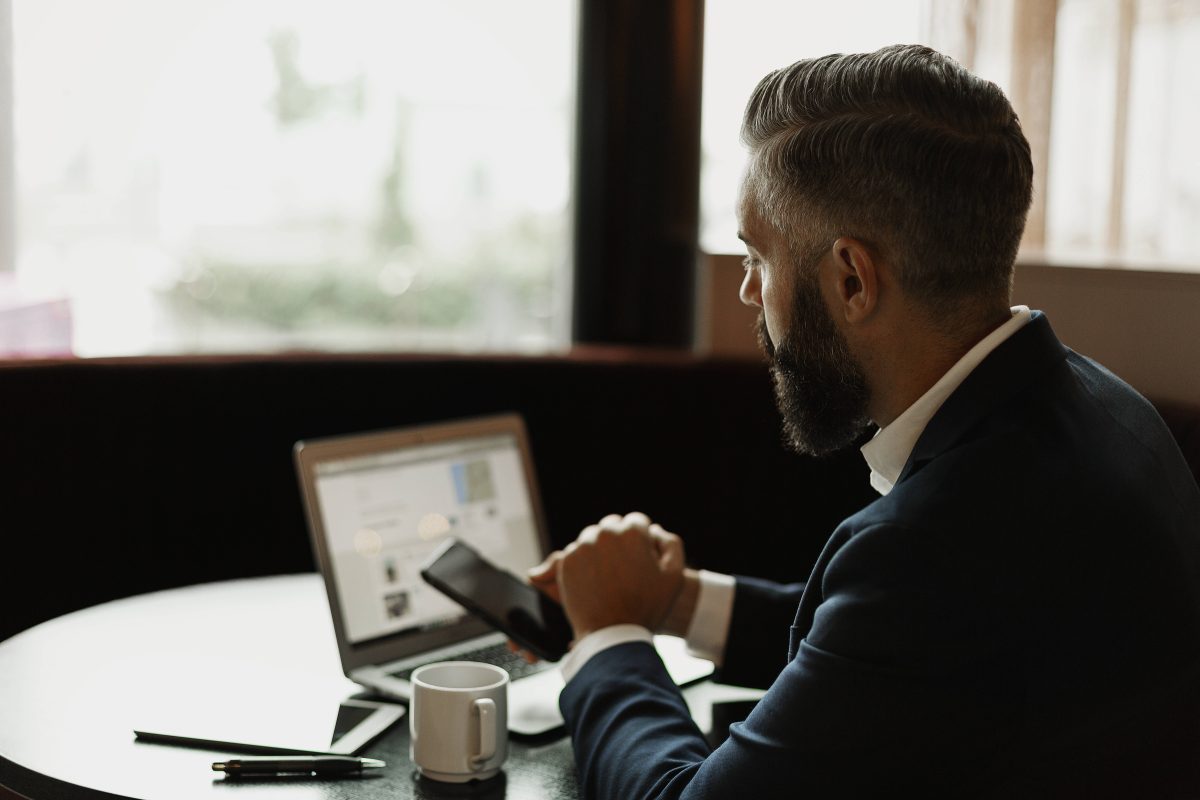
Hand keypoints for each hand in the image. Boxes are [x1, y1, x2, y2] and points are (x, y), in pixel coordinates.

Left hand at [532, 511, 686, 640]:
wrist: (613, 634)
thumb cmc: (647, 606)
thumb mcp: (674, 576)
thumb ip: (671, 544)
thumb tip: (653, 528)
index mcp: (632, 533)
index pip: (637, 521)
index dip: (641, 539)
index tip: (641, 558)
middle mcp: (606, 533)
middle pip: (613, 526)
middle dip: (619, 540)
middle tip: (624, 567)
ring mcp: (583, 547)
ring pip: (592, 538)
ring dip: (600, 549)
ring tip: (609, 576)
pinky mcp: (567, 561)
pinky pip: (576, 553)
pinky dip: (584, 562)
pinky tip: (594, 581)